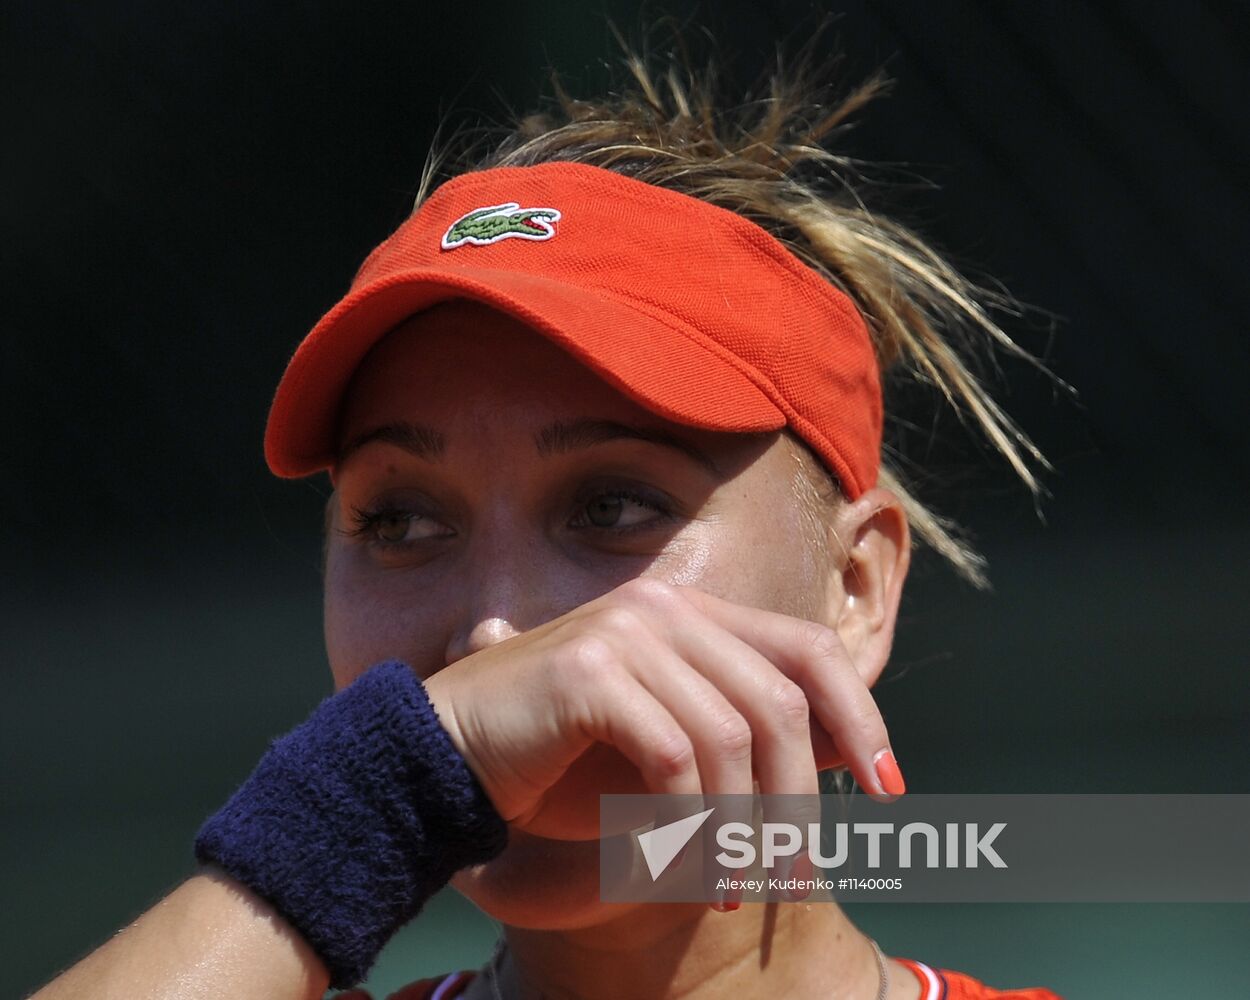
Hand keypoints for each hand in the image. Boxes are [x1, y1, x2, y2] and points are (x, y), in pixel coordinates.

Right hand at [424, 578, 897, 841]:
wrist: (444, 756)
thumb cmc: (559, 761)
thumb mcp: (666, 746)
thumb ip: (741, 736)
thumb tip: (844, 754)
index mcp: (690, 613)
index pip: (807, 649)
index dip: (861, 716)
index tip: (891, 791)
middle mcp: (663, 608)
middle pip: (780, 703)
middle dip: (802, 802)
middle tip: (798, 880)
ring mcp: (625, 632)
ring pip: (732, 737)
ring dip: (741, 832)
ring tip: (733, 894)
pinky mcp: (587, 672)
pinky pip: (673, 757)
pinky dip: (686, 825)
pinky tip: (674, 871)